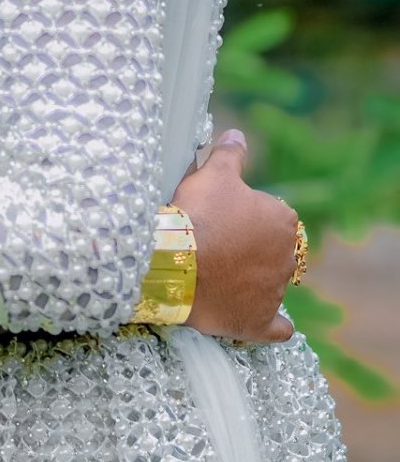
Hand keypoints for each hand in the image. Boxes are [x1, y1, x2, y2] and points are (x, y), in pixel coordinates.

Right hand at [174, 129, 296, 343]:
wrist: (176, 265)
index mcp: (282, 222)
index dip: (246, 215)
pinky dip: (273, 324)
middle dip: (252, 248)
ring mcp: (274, 293)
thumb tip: (237, 134)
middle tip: (218, 243)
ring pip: (270, 284)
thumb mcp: (214, 174)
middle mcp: (287, 258)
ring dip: (252, 280)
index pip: (271, 215)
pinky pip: (276, 327)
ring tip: (218, 274)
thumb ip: (230, 154)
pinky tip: (268, 322)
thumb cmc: (199, 215)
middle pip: (272, 250)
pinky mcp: (259, 323)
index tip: (222, 215)